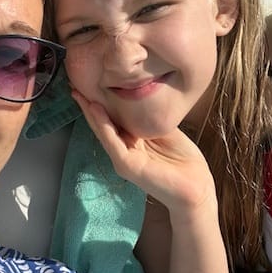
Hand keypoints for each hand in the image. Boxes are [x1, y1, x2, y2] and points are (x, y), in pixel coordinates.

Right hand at [72, 90, 216, 217]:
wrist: (196, 190)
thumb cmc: (185, 163)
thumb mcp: (166, 131)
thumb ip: (151, 117)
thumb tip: (142, 93)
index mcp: (133, 141)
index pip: (114, 119)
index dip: (103, 101)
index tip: (93, 82)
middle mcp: (124, 149)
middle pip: (103, 123)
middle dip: (89, 105)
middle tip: (75, 85)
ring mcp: (123, 158)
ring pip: (103, 131)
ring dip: (90, 112)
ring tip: (79, 94)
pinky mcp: (127, 165)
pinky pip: (112, 141)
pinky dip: (103, 124)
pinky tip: (96, 109)